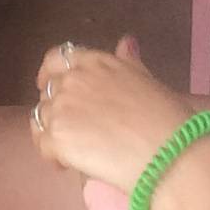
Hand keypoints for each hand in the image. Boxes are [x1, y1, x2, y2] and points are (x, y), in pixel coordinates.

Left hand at [28, 36, 198, 195]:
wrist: (168, 151)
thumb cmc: (166, 117)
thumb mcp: (146, 79)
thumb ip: (129, 61)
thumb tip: (126, 42)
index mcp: (96, 62)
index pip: (57, 59)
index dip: (50, 74)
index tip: (49, 87)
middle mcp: (74, 79)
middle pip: (48, 91)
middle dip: (56, 109)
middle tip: (73, 130)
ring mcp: (63, 107)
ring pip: (41, 119)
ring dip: (52, 133)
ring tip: (71, 152)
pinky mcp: (58, 138)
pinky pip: (43, 147)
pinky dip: (52, 157)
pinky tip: (67, 166)